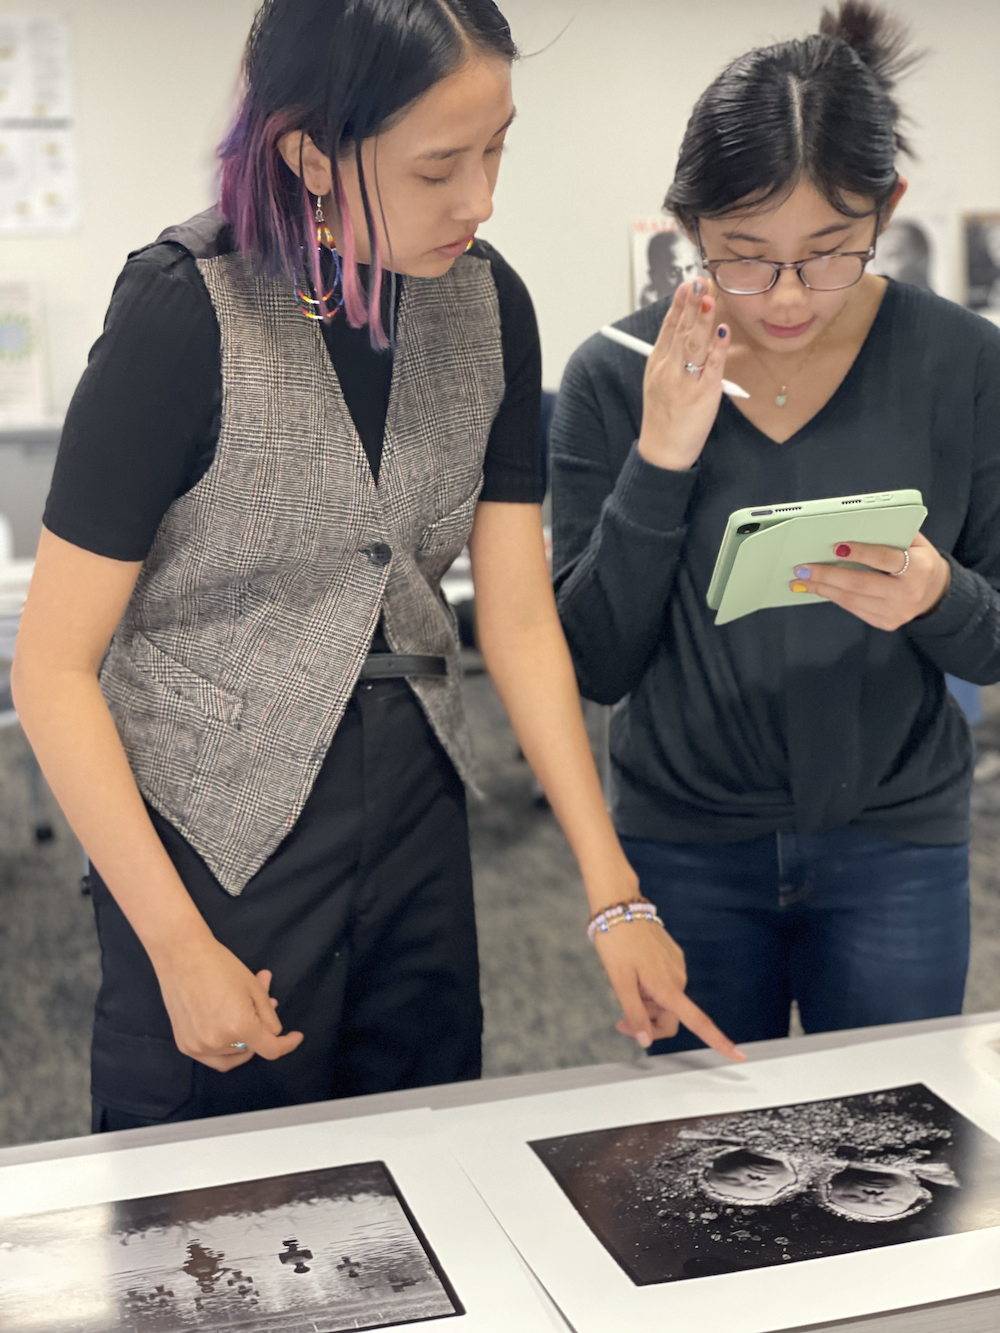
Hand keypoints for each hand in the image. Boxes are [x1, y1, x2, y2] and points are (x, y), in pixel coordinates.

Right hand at [153, 938, 303, 1071]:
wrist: (182, 956)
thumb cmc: (220, 966)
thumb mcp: (254, 988)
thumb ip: (268, 1015)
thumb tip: (272, 1032)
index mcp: (240, 1027)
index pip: (270, 1049)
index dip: (287, 1044)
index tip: (295, 1037)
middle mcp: (218, 1043)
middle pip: (250, 1049)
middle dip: (260, 1032)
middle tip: (263, 1008)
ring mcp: (198, 1047)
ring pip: (231, 1055)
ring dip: (241, 1038)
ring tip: (242, 1010)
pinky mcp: (184, 1045)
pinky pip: (212, 1055)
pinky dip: (224, 1045)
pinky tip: (225, 1021)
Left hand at [593, 919, 744, 1061]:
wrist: (619, 907)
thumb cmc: (618, 942)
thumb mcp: (620, 981)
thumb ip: (634, 1013)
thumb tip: (646, 1041)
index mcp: (668, 987)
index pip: (698, 1021)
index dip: (718, 1041)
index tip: (738, 1057)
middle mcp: (678, 978)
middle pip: (672, 1018)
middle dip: (649, 1024)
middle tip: (621, 1022)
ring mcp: (676, 966)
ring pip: (666, 1001)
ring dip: (648, 1005)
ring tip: (627, 987)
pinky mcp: (672, 957)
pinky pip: (665, 984)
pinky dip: (650, 989)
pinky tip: (635, 975)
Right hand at [636, 280, 730, 471]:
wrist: (663, 450)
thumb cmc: (664, 416)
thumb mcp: (659, 383)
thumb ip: (671, 358)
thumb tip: (687, 332)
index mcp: (657, 364)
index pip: (668, 328)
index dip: (677, 305)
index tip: (686, 285)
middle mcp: (669, 370)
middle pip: (681, 331)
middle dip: (691, 305)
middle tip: (699, 282)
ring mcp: (686, 382)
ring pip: (695, 344)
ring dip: (702, 320)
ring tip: (708, 298)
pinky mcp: (703, 395)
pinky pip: (712, 367)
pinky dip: (717, 348)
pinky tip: (722, 331)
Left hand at [790, 532, 950, 629]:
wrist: (937, 595)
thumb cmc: (920, 561)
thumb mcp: (916, 543)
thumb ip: (893, 532)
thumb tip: (856, 524)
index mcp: (919, 568)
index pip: (886, 559)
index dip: (861, 553)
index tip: (836, 547)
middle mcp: (907, 593)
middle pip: (861, 584)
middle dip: (828, 576)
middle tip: (803, 568)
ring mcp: (896, 612)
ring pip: (852, 600)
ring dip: (823, 589)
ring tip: (801, 580)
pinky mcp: (885, 623)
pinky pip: (854, 609)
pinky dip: (834, 597)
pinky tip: (818, 588)